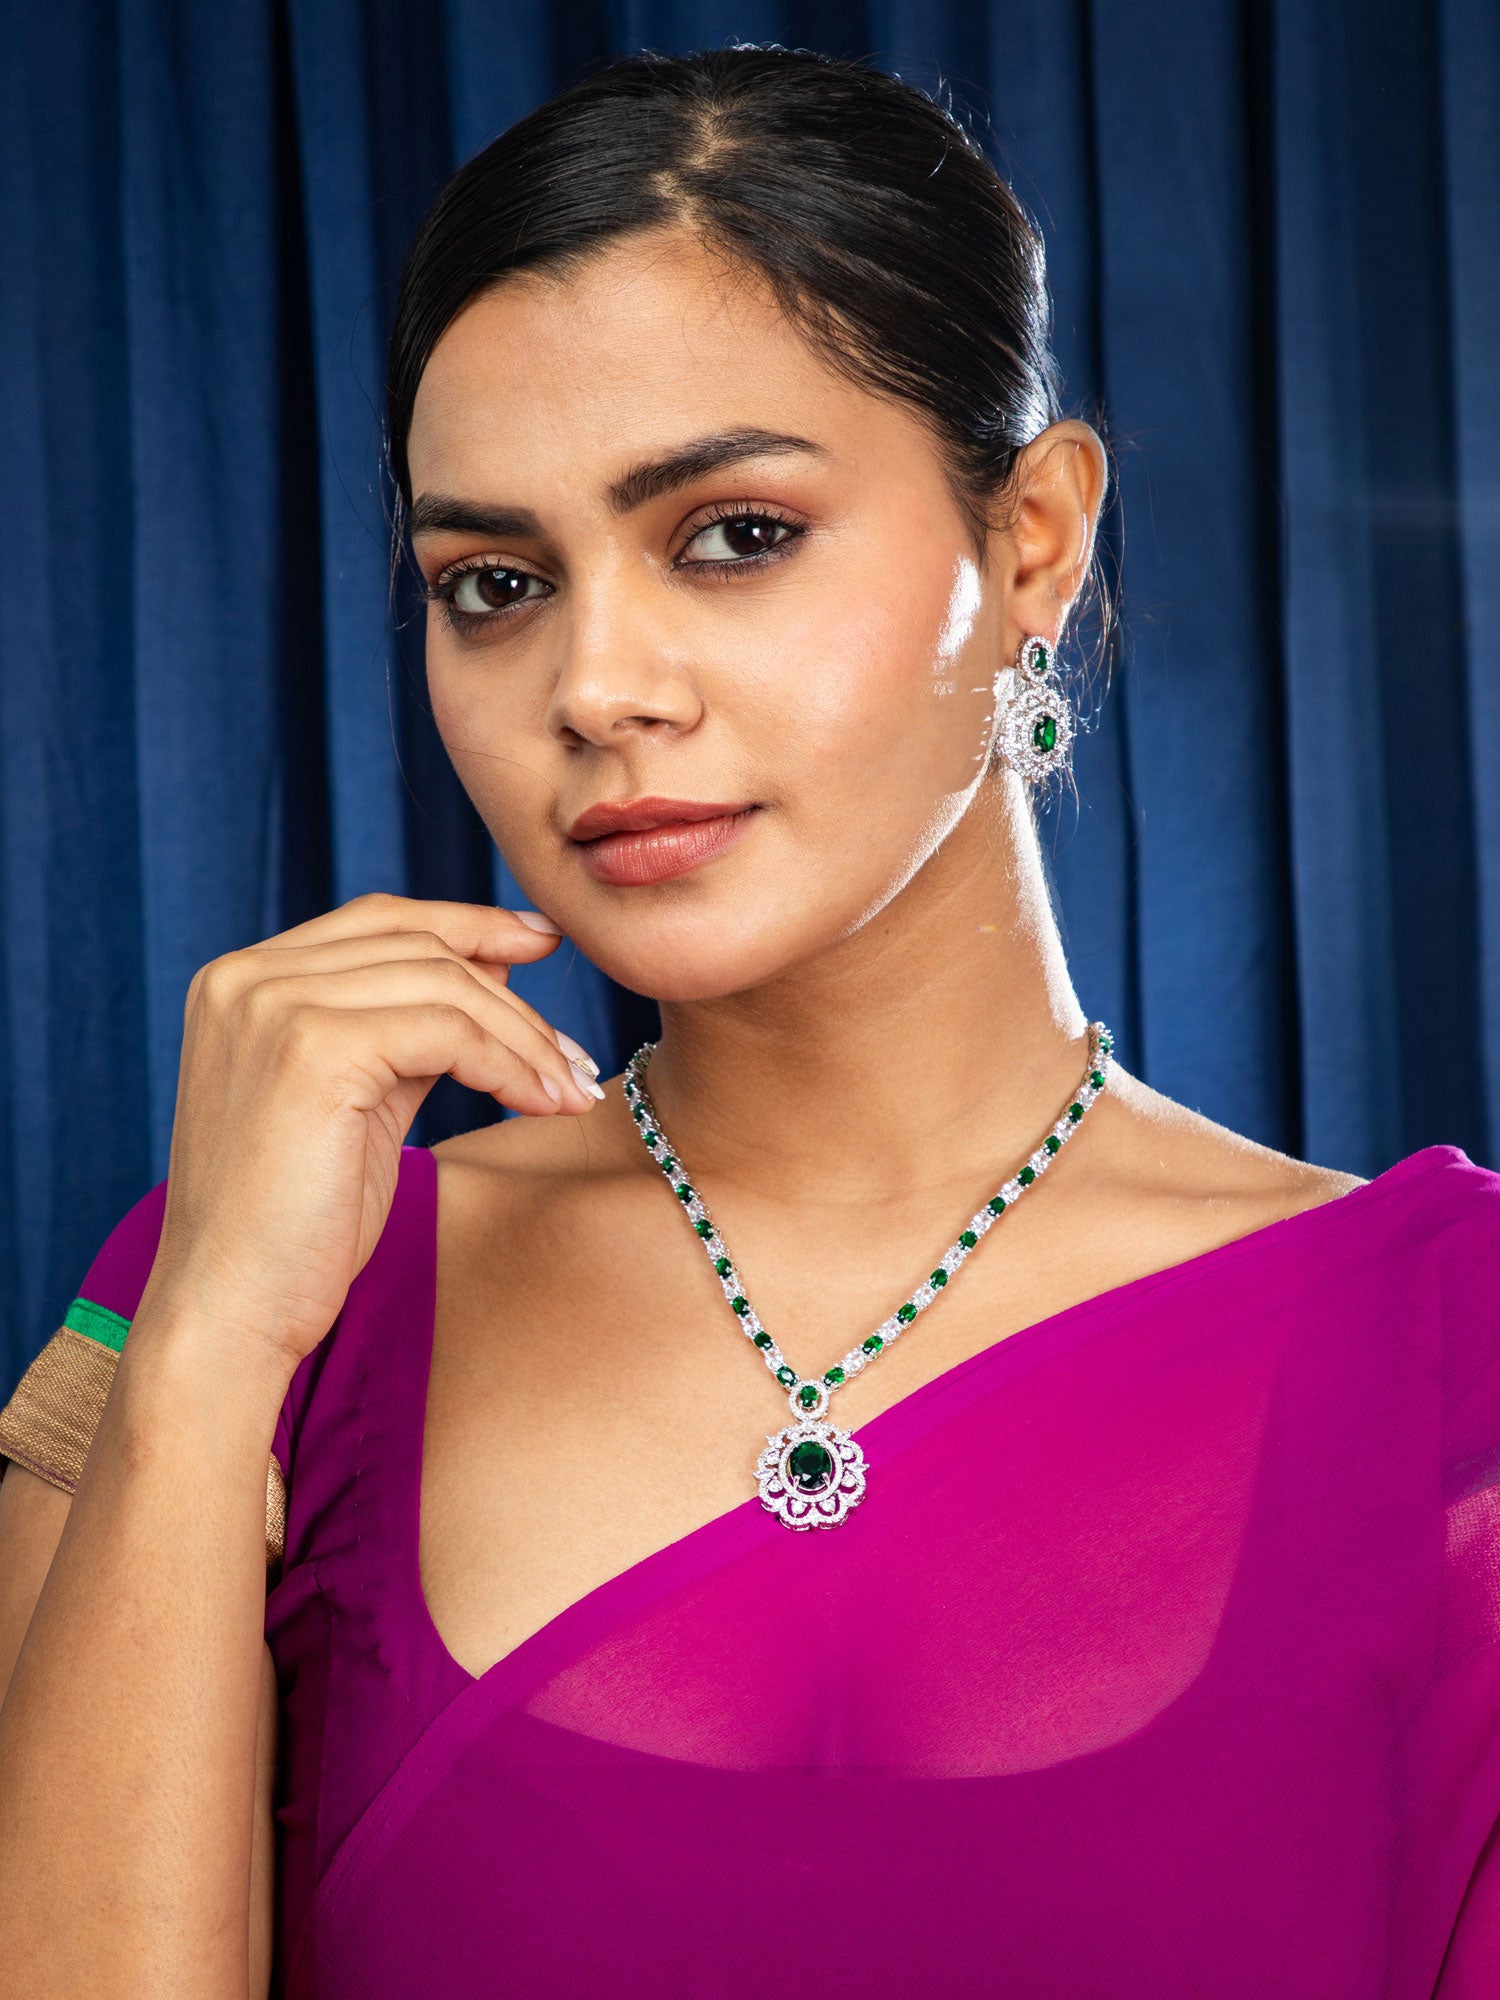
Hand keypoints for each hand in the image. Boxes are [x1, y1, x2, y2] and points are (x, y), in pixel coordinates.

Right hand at [135, 893, 601, 1371]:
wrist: (230, 1311)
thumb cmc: (298, 1224)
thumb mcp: (357, 1101)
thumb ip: (406, 1029)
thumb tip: (498, 966)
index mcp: (243, 979)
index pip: (380, 919)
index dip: (470, 923)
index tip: (545, 941)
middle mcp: (247, 976)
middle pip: (421, 949)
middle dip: (514, 999)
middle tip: (575, 1060)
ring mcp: (273, 1005)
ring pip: (445, 986)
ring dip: (526, 1040)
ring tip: (570, 1093)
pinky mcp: (313, 1048)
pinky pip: (448, 1032)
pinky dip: (509, 1065)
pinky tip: (540, 1104)